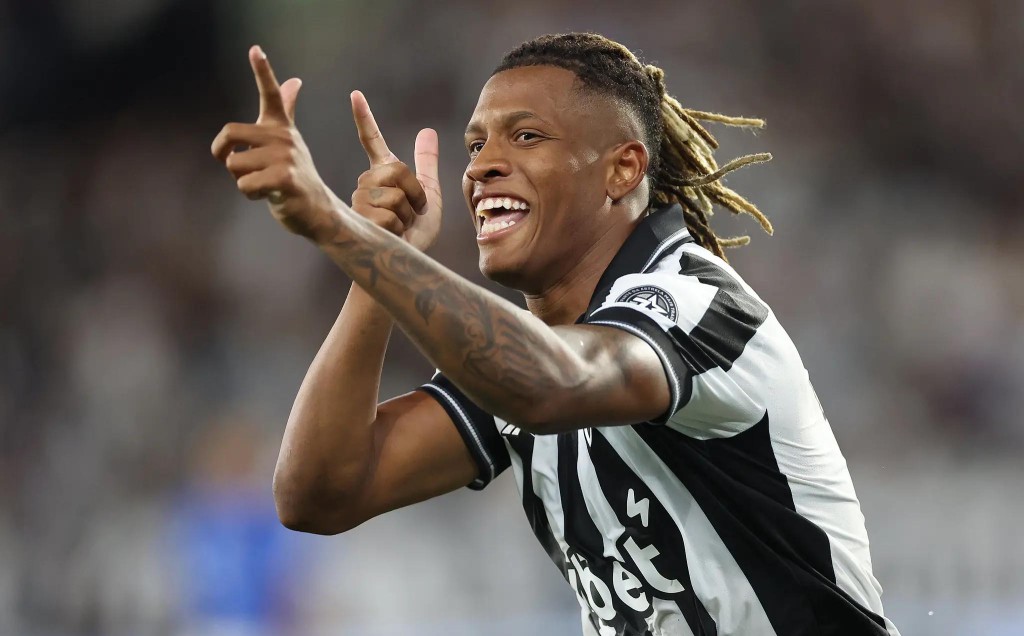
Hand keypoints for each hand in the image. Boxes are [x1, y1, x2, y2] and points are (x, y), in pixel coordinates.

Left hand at [212, 46, 338, 243]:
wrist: (317, 209)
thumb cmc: (295, 175)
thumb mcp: (289, 141)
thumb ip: (287, 109)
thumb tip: (294, 81)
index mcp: (281, 127)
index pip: (270, 94)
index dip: (263, 70)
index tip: (256, 49)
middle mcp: (284, 137)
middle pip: (229, 133)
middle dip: (224, 155)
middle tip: (239, 168)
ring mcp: (286, 157)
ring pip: (234, 165)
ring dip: (241, 181)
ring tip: (264, 184)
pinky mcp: (284, 179)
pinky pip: (245, 185)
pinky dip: (251, 195)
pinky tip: (269, 195)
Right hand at [349, 91, 441, 250]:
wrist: (407, 261)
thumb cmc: (415, 233)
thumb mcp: (429, 195)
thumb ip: (426, 165)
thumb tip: (427, 131)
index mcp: (383, 173)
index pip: (372, 140)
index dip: (364, 118)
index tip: (355, 94)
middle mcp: (366, 182)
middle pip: (398, 170)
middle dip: (415, 194)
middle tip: (411, 213)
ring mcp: (359, 199)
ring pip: (395, 193)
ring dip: (408, 213)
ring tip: (400, 226)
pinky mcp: (359, 218)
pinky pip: (390, 213)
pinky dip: (400, 227)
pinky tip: (392, 235)